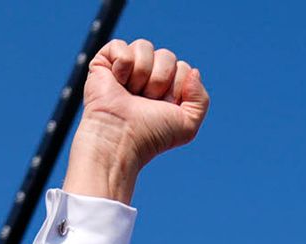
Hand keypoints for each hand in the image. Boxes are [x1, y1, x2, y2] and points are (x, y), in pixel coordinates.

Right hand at [64, 38, 208, 203]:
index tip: (163, 106)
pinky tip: (117, 81)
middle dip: (159, 80)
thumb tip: (193, 71)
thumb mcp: (187, 124)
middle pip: (167, 56)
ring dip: (142, 73)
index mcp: (166, 88)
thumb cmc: (150, 134)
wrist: (121, 137)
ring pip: (145, 46)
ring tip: (131, 93)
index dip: (177, 87)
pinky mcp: (105, 62)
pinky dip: (123, 64)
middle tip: (145, 100)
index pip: (183, 68)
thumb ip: (201, 99)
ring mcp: (126, 67)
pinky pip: (121, 45)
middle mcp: (147, 76)